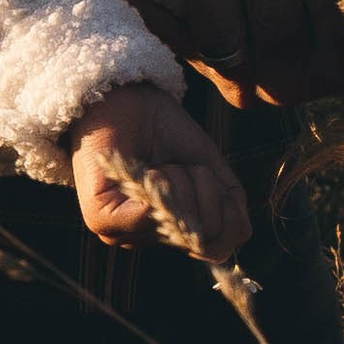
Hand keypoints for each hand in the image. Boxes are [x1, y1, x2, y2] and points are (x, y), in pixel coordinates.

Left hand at [70, 81, 250, 261]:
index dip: (229, 213)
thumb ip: (229, 202)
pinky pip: (150, 214)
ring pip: (180, 225)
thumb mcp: (208, 167)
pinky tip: (146, 169)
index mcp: (172, 231)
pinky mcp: (102, 217)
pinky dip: (160, 183)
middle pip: (204, 239)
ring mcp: (122, 232)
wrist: (127, 96)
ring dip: (183, 180)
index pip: (217, 247)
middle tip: (184, 167)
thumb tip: (241, 236)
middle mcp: (147, 239)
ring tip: (160, 163)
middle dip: (207, 192)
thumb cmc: (166, 130)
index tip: (213, 177)